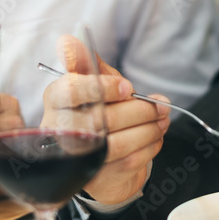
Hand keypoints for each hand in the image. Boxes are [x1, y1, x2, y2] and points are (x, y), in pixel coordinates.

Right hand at [51, 39, 169, 205]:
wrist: (100, 155)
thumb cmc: (97, 110)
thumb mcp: (95, 83)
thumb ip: (89, 64)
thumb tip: (68, 41)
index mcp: (55, 98)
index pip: (71, 91)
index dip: (102, 88)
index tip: (128, 87)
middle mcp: (57, 130)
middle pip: (100, 120)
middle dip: (139, 111)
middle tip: (161, 105)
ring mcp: (74, 158)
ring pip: (115, 144)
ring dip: (148, 130)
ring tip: (162, 120)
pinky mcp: (93, 178)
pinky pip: (127, 162)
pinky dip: (148, 148)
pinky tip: (154, 138)